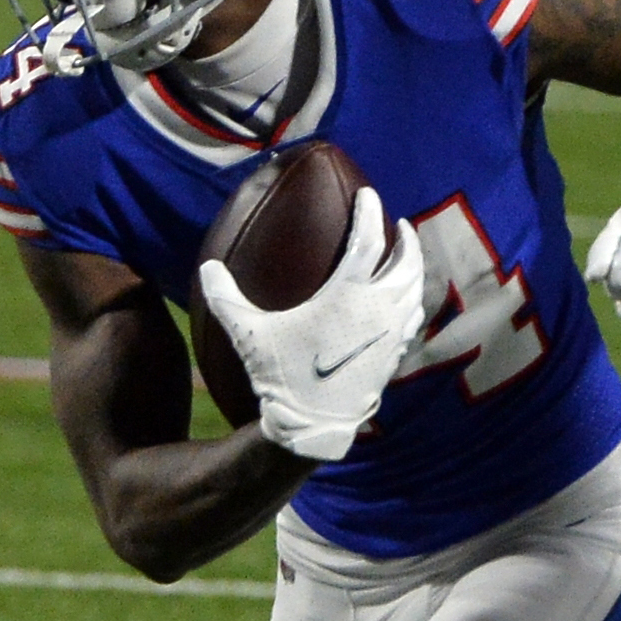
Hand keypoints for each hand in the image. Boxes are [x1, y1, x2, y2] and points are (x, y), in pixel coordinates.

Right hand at [196, 189, 421, 463]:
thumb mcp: (248, 335)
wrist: (314, 425)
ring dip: (413, 269)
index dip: (369, 212)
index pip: (367, 241)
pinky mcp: (395, 355)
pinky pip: (412, 318)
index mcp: (347, 295)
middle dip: (406, 240)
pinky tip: (404, 303)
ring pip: (414, 290)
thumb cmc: (282, 376)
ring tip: (406, 259)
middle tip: (400, 226)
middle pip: (405, 262)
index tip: (369, 194)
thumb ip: (226, 298)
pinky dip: (411, 300)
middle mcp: (378, 310)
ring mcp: (391, 334)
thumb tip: (207, 268)